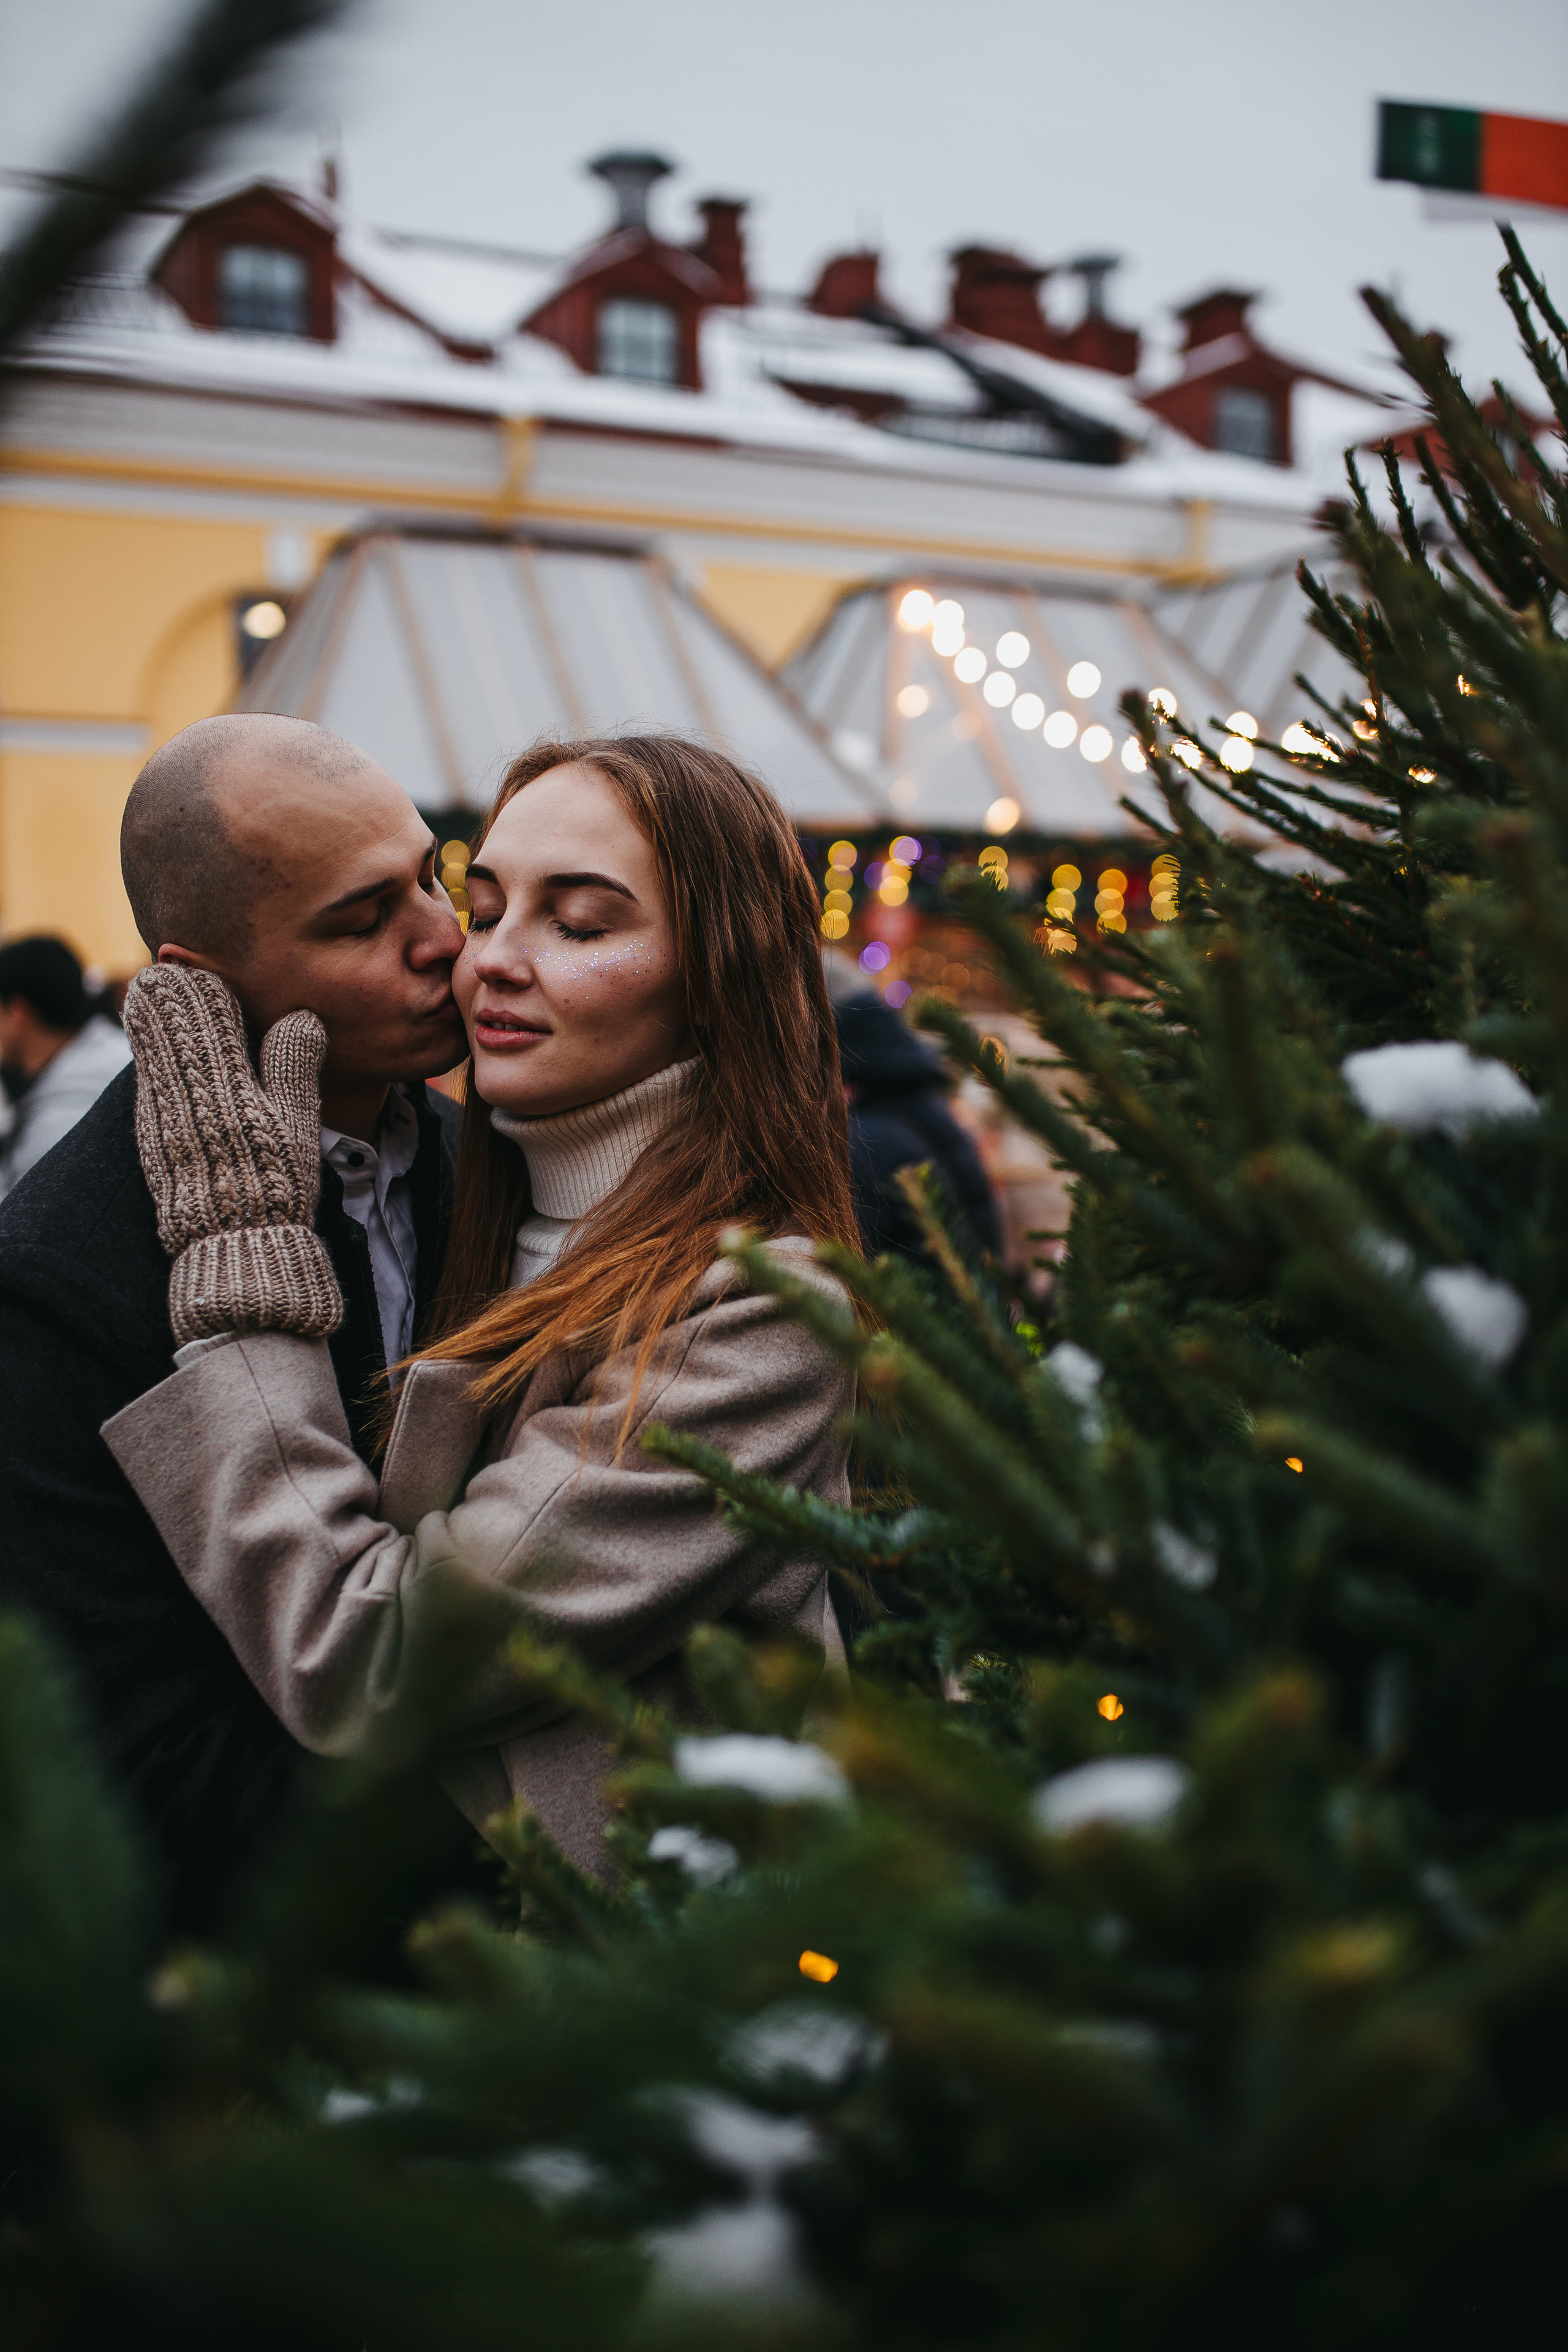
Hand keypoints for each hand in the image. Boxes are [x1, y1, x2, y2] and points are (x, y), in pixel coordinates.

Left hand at [122, 965, 342, 1345]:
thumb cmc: (275, 1184)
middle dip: (176, 989)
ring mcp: (160, 1107)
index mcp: (226, 1077)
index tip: (214, 970)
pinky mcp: (149, 1129)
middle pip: (167, 1014)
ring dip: (158, 1016)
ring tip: (161, 993)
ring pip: (148, 1040)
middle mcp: (184, 1087)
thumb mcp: (297, 1122)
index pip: (206, 1004)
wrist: (232, 1243)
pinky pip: (145, 1075)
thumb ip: (295, 1063)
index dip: (209, 981)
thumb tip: (303, 1015)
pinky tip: (159, 1044)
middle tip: (181, 969)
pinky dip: (151, 1052)